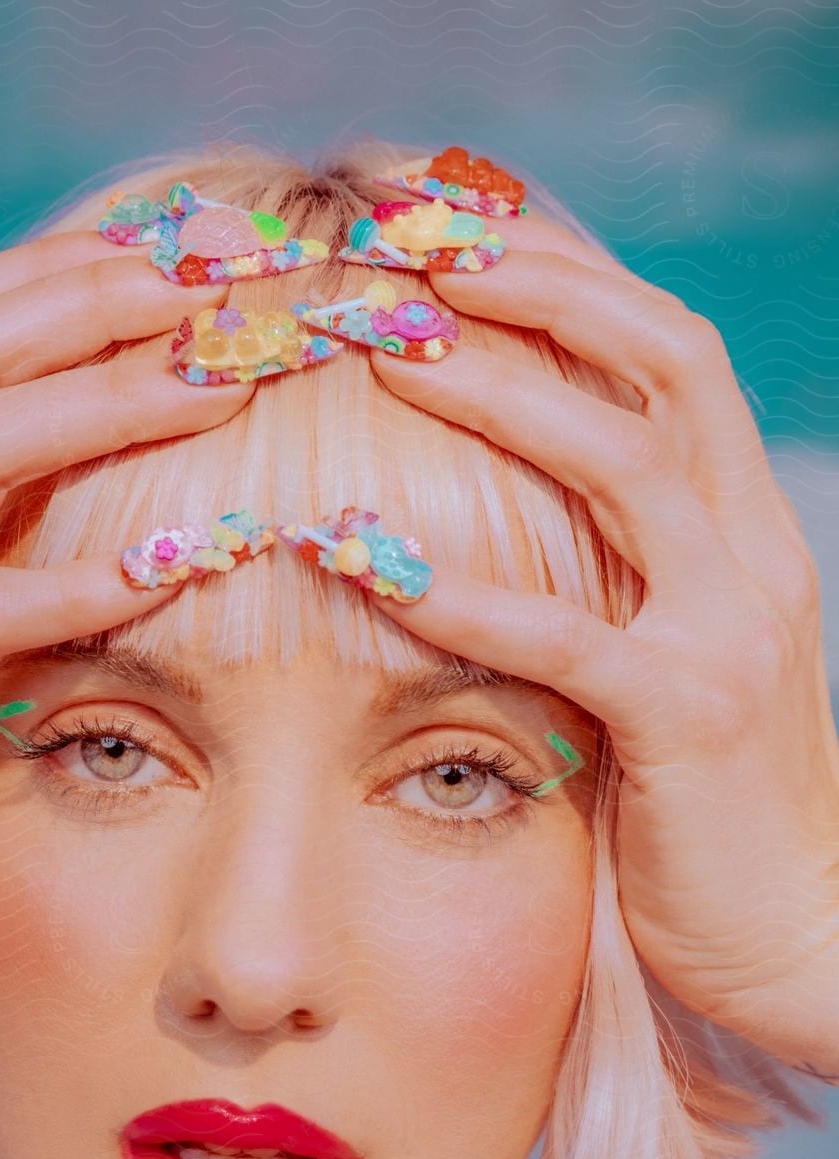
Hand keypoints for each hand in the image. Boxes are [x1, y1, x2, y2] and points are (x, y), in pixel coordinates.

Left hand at [369, 216, 838, 1079]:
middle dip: (529, 283)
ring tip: (378, 344)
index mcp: (738, 521)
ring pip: (619, 463)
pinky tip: (364, 557)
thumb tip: (470, 508)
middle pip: (653, 359)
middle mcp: (749, 549)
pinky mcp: (691, 721)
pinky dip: (465, 591)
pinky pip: (570, 638)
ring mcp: (731, 629)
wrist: (803, 936)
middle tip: (397, 244)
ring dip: (496, 390)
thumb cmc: (701, 801)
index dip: (555, 270)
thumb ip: (598, 574)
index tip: (437, 222)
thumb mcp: (658, 654)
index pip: (658, 347)